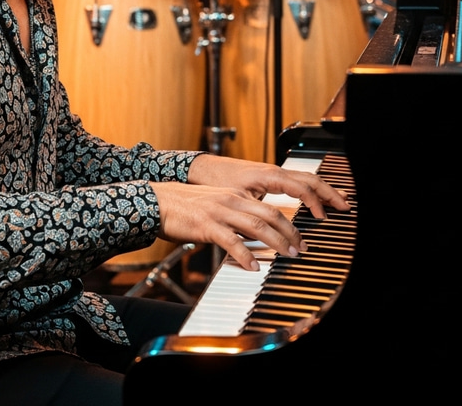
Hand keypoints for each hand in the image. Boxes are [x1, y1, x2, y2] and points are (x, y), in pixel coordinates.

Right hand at [150, 154, 350, 270]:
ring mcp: (220, 212)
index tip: (302, 238)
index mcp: (237, 196)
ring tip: (288, 256)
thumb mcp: (217, 206)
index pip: (271, 208)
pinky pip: (231, 241)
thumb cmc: (187, 207)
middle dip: (291, 234)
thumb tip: (255, 234)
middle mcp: (233, 201)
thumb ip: (237, 217)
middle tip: (302, 250)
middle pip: (270, 216)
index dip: (291, 222)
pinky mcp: (207, 226)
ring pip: (256, 227)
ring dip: (276, 243)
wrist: (159, 202)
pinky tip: (253, 267)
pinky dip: (245, 255)